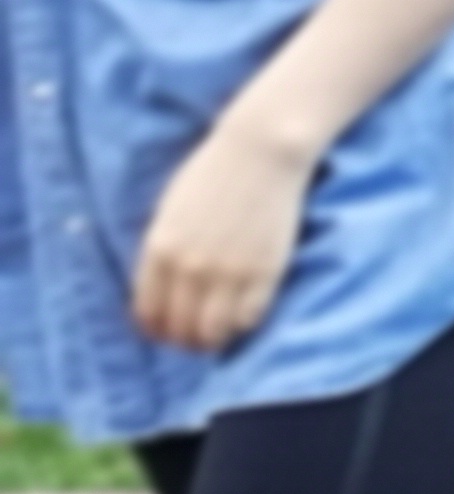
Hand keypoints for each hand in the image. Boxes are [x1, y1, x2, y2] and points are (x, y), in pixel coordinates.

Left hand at [132, 117, 318, 353]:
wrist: (259, 153)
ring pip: (213, 332)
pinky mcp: (264, 272)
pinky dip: (242, 325)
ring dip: (213, 340)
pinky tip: (242, 316)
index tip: (166, 332)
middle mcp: (189, 266)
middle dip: (184, 341)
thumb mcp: (171, 211)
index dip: (156, 329)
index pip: (149, 311)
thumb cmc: (213, 175)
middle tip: (194, 339)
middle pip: (180, 328)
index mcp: (159, 248)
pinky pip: (248, 319)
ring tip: (218, 335)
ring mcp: (228, 271)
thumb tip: (165, 291)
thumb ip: (164, 251)